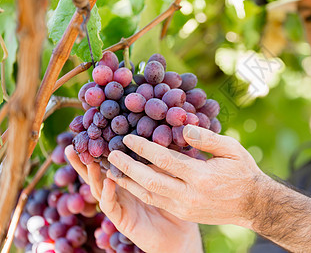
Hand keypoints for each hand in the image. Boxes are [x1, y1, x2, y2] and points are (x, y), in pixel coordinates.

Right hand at [65, 145, 202, 252]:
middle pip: (96, 174)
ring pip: (99, 188)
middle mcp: (120, 191)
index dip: (100, 149)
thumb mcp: (169, 176)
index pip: (111, 162)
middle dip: (83, 161)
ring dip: (92, 174)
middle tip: (72, 146)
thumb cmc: (177, 203)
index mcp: (128, 179)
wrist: (180, 235)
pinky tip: (109, 181)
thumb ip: (161, 160)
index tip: (92, 132)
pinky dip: (108, 193)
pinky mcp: (122, 220)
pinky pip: (111, 206)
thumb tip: (165, 134)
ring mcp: (119, 205)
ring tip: (88, 159)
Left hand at [106, 124, 266, 228]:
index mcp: (202, 177)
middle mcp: (190, 196)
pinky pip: (157, 201)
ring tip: (112, 169)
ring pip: (149, 195)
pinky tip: (131, 182)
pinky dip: (141, 191)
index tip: (128, 137)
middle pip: (150, 181)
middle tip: (111, 154)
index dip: (144, 148)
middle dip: (128, 167)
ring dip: (128, 182)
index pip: (165, 160)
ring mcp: (185, 208)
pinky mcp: (184, 213)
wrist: (254, 205)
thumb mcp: (232, 150)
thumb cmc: (244, 172)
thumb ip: (207, 139)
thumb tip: (183, 127)